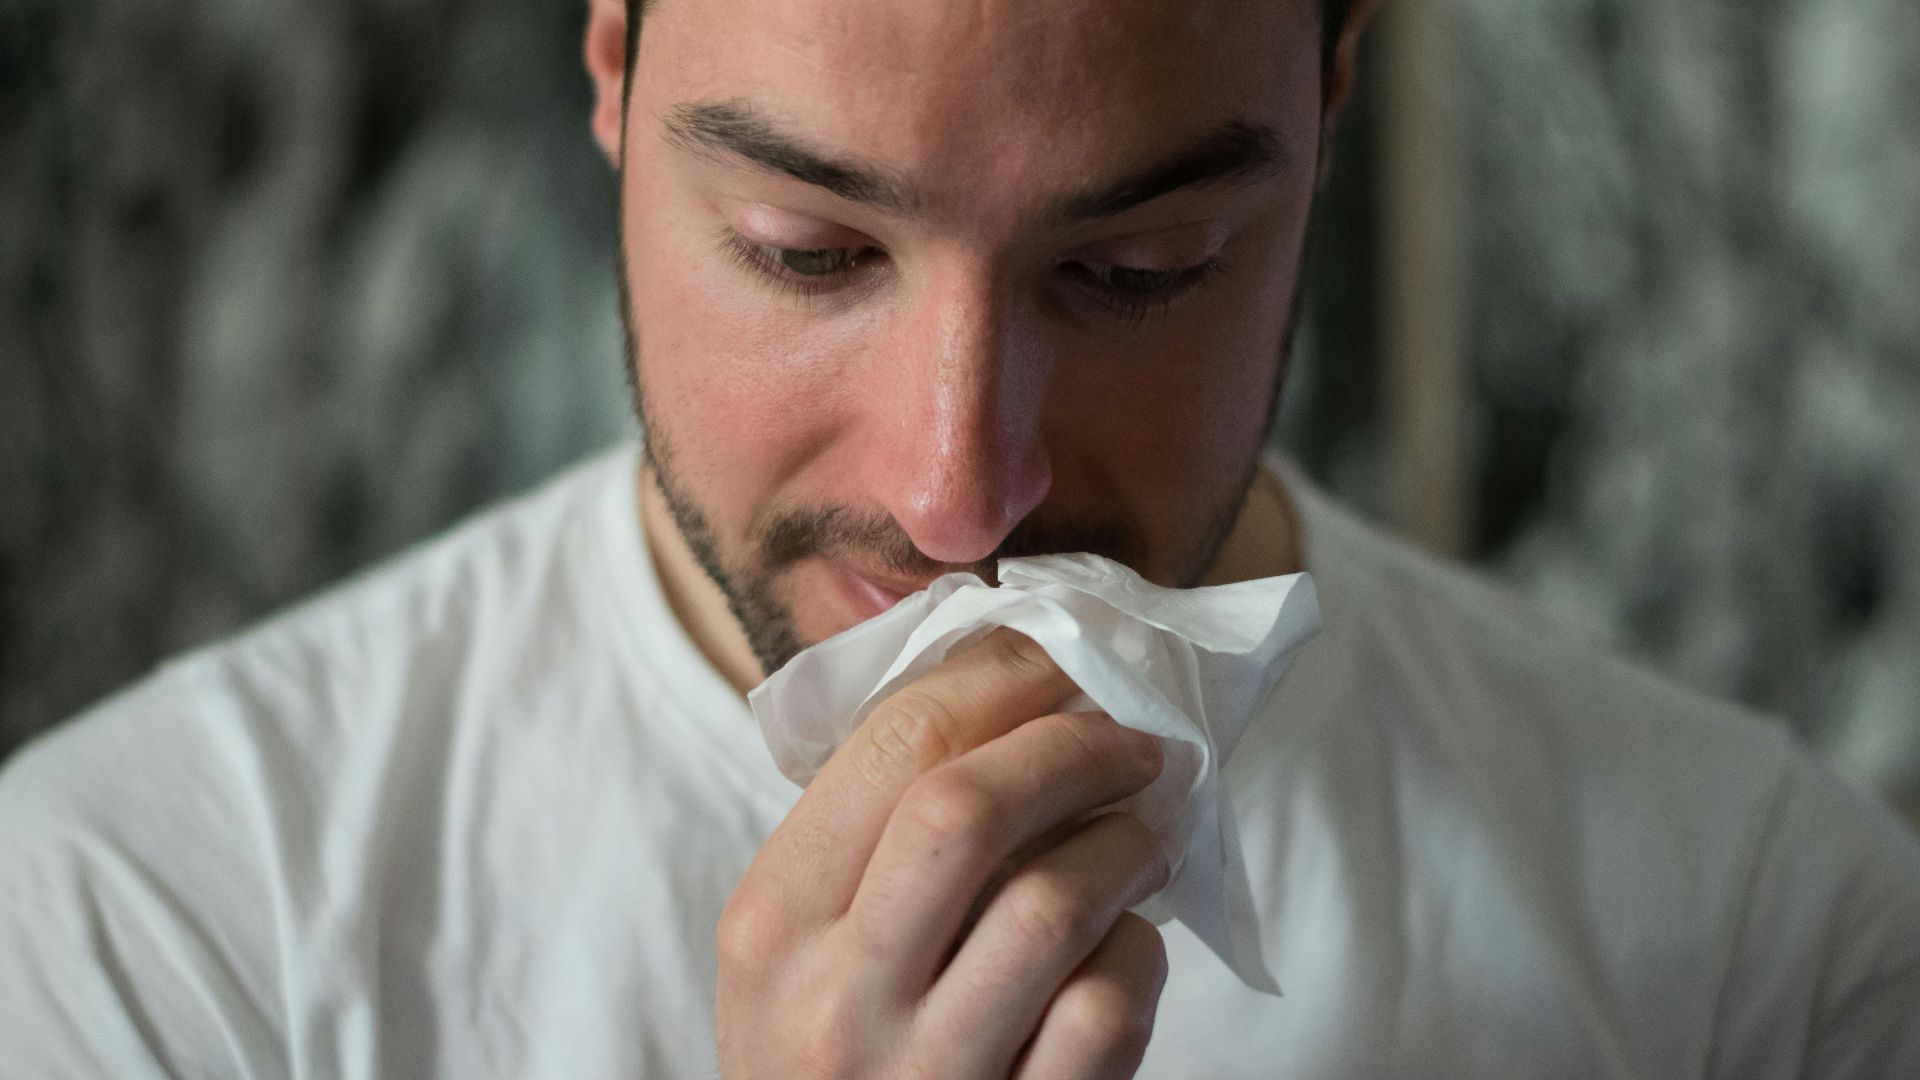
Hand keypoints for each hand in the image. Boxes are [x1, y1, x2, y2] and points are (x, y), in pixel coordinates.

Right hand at [716, 628, 1171, 1078]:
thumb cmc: (828, 1061)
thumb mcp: (797, 952)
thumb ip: (866, 838)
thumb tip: (1008, 686)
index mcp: (772, 922)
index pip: (893, 745)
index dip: (1001, 678)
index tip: (1063, 659)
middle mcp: (833, 995)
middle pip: (968, 808)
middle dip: (1072, 746)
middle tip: (1132, 738)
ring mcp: (923, 1074)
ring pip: (1052, 904)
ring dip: (1126, 844)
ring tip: (1149, 830)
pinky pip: (1104, 1011)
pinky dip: (1137, 957)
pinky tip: (1127, 945)